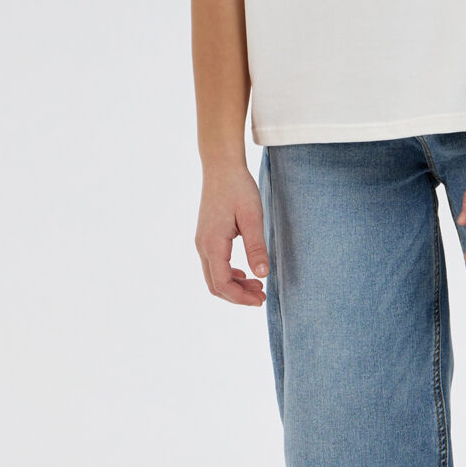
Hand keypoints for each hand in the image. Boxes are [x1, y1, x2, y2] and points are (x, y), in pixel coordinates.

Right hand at [196, 161, 270, 304]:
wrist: (221, 167)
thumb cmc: (238, 188)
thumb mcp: (253, 217)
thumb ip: (256, 247)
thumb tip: (263, 274)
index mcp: (213, 244)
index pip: (223, 283)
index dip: (241, 297)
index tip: (261, 299)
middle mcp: (203, 246)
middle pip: (215, 285)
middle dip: (238, 296)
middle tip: (262, 297)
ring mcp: (202, 242)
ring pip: (214, 276)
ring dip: (234, 286)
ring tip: (258, 286)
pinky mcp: (206, 237)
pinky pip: (214, 265)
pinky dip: (229, 275)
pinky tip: (245, 272)